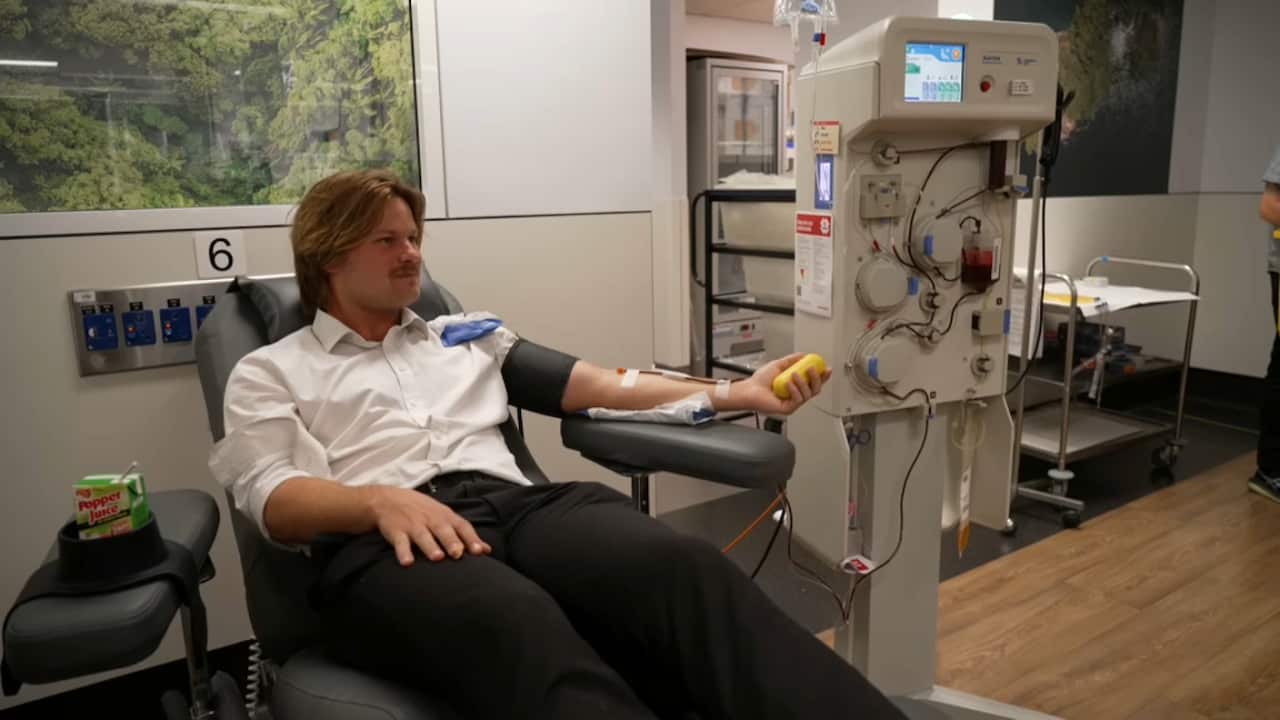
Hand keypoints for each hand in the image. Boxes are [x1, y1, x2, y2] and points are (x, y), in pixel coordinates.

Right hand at [363, 485, 490, 565]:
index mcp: (445, 516)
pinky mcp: (396, 531)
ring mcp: (413, 525)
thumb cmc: (423, 511)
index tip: (480, 551)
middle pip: (443, 530)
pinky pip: (400, 542)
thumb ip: (464, 534)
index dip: (471, 538)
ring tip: (437, 558)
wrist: (387, 499)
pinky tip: (407, 562)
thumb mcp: (444, 516)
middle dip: (452, 541)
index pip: (462, 526)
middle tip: (458, 554)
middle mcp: (431, 519)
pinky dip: (403, 552)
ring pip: (423, 536)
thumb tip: (487, 550)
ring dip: (430, 546)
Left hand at [736, 352, 832, 415]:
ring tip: (793, 374)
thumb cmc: (759, 381)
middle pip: (815, 389)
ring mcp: (793, 402)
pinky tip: (787, 384)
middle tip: (812, 369)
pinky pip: (798, 400)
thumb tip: (803, 355)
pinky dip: (794, 390)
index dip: (822, 376)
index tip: (826, 368)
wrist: (749, 390)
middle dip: (816, 379)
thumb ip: (791, 360)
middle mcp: (796, 394)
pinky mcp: (788, 409)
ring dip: (803, 383)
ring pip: (808, 394)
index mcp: (796, 385)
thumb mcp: (778, 365)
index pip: (813, 382)